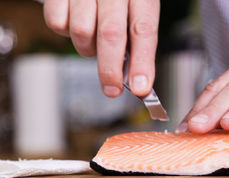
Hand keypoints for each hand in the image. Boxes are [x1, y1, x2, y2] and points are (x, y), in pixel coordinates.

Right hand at [43, 0, 159, 97]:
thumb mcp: (137, 10)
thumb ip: (137, 41)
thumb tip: (136, 79)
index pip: (144, 30)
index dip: (142, 62)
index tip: (141, 88)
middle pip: (111, 33)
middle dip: (111, 69)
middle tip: (112, 89)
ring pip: (82, 31)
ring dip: (88, 48)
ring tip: (94, 41)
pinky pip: (57, 24)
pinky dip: (66, 33)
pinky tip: (76, 23)